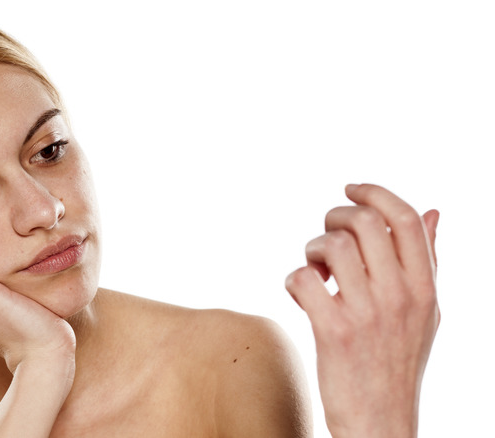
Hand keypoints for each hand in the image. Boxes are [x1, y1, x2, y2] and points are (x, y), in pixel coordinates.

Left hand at [285, 184, 439, 437]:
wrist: (380, 422)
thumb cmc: (398, 362)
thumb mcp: (426, 312)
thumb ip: (429, 261)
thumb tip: (435, 212)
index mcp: (425, 288)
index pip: (406, 218)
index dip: (374, 192)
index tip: (350, 188)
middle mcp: (400, 296)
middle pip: (364, 222)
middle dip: (334, 218)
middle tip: (326, 238)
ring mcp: (367, 313)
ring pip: (332, 246)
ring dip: (312, 249)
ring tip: (315, 270)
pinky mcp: (333, 332)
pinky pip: (303, 280)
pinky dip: (293, 280)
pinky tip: (299, 293)